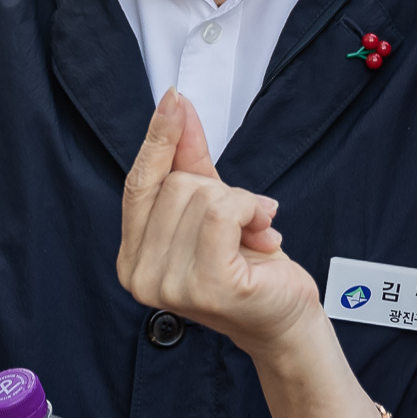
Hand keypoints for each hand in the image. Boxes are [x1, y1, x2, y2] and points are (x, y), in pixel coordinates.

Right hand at [116, 90, 310, 359]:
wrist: (284, 317)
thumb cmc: (248, 267)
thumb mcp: (213, 205)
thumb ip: (187, 158)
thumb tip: (174, 105)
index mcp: (132, 258)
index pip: (138, 184)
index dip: (157, 140)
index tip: (173, 100)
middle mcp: (141, 277)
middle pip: (176, 186)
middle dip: (221, 192)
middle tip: (242, 224)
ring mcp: (171, 285)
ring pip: (204, 197)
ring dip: (243, 205)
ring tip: (254, 235)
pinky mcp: (208, 286)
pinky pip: (223, 213)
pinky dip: (250, 210)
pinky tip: (263, 233)